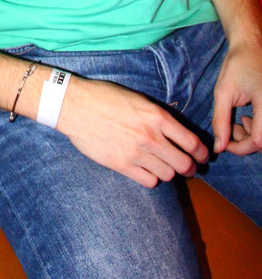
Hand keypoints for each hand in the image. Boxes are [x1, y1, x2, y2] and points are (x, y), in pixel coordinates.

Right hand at [57, 75, 208, 186]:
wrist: (75, 105)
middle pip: (184, 164)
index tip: (203, 157)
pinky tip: (146, 170)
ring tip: (163, 167)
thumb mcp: (138, 99)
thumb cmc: (105, 97)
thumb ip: (158, 117)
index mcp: (157, 116)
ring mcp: (136, 153)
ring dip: (169, 172)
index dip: (202, 153)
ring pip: (168, 175)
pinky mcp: (122, 165)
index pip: (192, 142)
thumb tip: (175, 133)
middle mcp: (151, 136)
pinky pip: (149, 182)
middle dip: (190, 167)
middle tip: (188, 167)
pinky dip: (152, 178)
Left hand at [212, 40, 261, 154]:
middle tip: (231, 129)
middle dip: (247, 141)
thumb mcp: (224, 92)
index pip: (259, 140)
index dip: (241, 147)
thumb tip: (219, 148)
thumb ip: (221, 121)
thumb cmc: (237, 65)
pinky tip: (246, 117)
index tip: (225, 143)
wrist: (252, 45)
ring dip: (253, 136)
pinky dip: (258, 128)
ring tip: (237, 122)